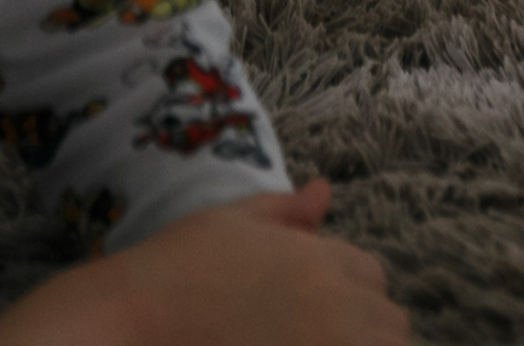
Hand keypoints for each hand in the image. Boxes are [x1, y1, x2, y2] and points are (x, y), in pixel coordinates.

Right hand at [0, 181, 406, 345]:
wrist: (134, 321)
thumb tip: (324, 191)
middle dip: (363, 327)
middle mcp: (336, 307)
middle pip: (389, 323)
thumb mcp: (231, 224)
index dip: (347, 290)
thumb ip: (284, 211)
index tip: (314, 305)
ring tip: (310, 343)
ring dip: (359, 344)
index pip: (371, 275)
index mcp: (321, 259)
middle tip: (312, 332)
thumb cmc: (175, 271)